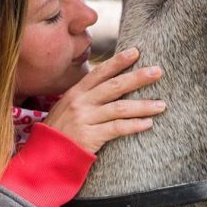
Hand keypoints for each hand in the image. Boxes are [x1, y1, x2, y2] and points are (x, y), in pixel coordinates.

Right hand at [43, 47, 165, 153]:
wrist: (46, 155)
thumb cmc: (60, 130)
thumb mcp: (68, 106)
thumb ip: (87, 96)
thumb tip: (111, 84)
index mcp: (76, 92)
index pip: (100, 73)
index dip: (118, 61)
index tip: (136, 52)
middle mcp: (81, 102)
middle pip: (114, 86)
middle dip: (137, 78)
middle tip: (157, 72)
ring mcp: (85, 119)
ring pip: (120, 108)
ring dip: (143, 106)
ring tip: (161, 105)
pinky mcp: (90, 137)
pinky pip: (117, 128)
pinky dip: (134, 125)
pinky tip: (148, 123)